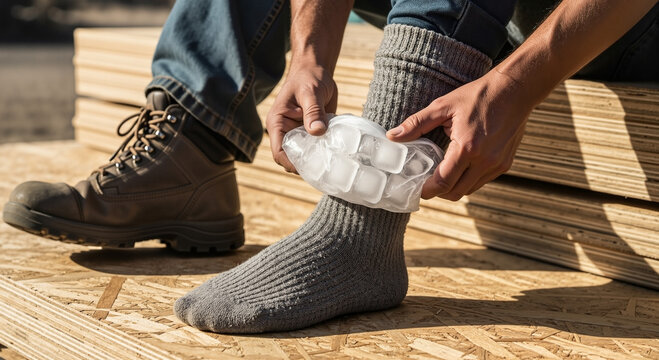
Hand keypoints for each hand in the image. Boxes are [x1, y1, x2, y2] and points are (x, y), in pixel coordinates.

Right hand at [266, 64, 337, 172]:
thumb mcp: (310, 92)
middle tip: (324, 167)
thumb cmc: (308, 78)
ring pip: (305, 155)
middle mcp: (287, 131)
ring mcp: (300, 133)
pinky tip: (337, 153)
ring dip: (316, 159)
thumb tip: (317, 132)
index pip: (279, 151)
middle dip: (305, 165)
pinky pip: (317, 147)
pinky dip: (325, 151)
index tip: (307, 167)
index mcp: (278, 123)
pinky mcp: (313, 132)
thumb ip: (313, 112)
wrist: (317, 70)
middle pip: (292, 157)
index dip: (290, 163)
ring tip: (331, 162)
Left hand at [386, 70, 533, 200]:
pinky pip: (482, 181)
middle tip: (427, 184)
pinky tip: (460, 167)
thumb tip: (393, 136)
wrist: (515, 90)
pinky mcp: (505, 163)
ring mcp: (497, 164)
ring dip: (454, 187)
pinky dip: (469, 179)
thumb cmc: (478, 96)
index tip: (417, 190)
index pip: (443, 181)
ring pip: (470, 189)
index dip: (428, 190)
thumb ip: (416, 124)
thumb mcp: (443, 106)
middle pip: (456, 192)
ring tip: (442, 175)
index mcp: (467, 147)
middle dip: (439, 192)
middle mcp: (485, 161)